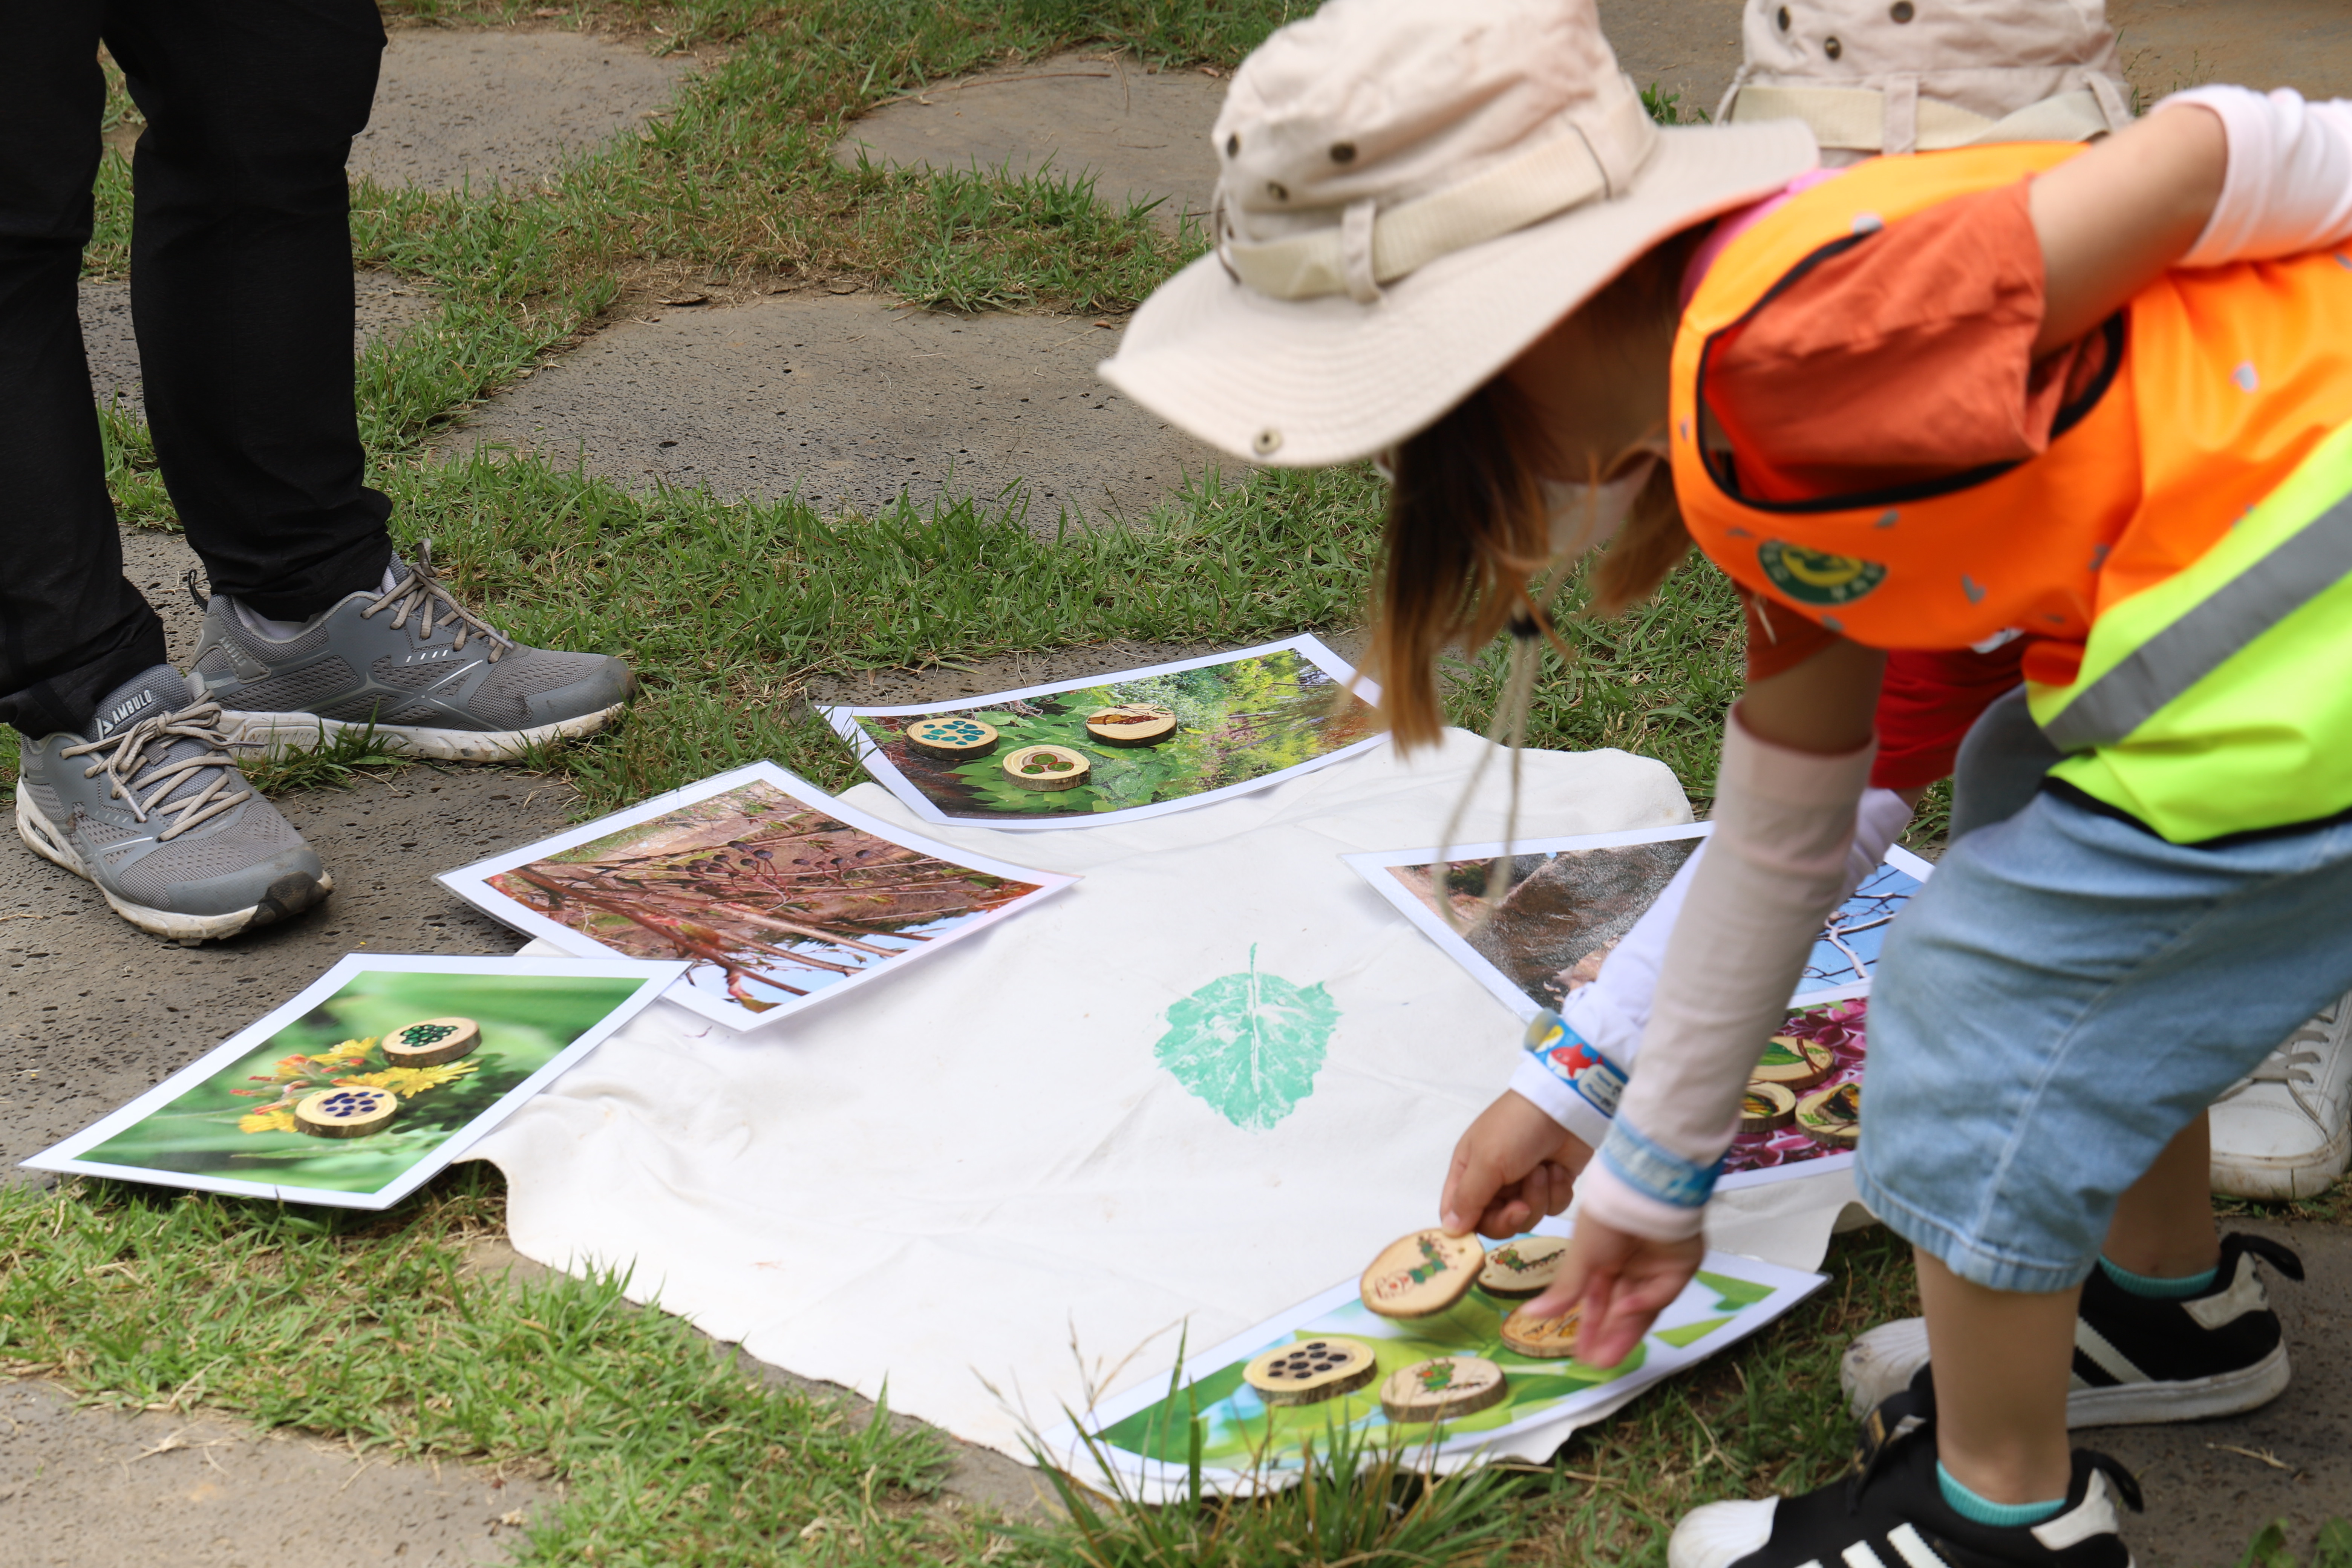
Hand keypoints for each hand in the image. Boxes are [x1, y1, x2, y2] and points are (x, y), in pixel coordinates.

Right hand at [1439, 1090, 1591, 1238]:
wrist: (1565, 1108)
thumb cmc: (1517, 1128)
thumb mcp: (1487, 1161)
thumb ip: (1468, 1198)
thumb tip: (1450, 1231)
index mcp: (1469, 1172)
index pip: (1456, 1213)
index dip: (1467, 1228)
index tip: (1480, 1235)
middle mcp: (1493, 1182)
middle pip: (1495, 1223)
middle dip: (1511, 1216)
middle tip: (1522, 1203)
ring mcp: (1524, 1185)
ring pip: (1527, 1218)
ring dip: (1537, 1197)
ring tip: (1542, 1170)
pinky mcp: (1552, 1186)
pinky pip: (1552, 1208)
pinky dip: (1557, 1191)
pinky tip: (1557, 1169)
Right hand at [1529, 1213, 1704, 1367]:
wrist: (1641, 1191)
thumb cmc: (1605, 1220)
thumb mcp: (1580, 1257)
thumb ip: (1563, 1292)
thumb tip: (1528, 1316)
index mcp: (1604, 1260)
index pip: (1598, 1302)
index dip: (1589, 1327)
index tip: (1579, 1353)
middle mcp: (1631, 1266)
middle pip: (1621, 1310)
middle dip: (1608, 1337)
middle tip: (1596, 1364)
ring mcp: (1656, 1267)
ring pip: (1642, 1308)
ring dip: (1626, 1332)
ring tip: (1609, 1358)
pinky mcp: (1680, 1266)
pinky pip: (1663, 1291)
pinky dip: (1646, 1301)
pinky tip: (1627, 1310)